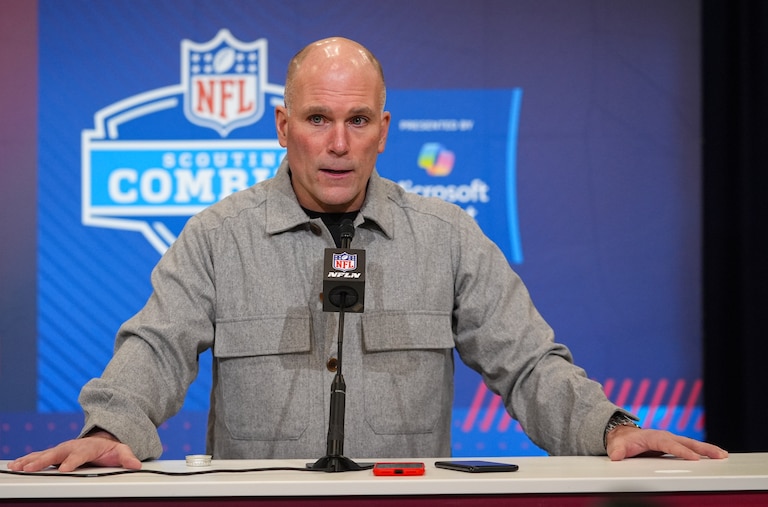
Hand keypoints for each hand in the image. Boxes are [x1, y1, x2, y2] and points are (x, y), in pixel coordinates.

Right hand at [6, 431, 141, 472]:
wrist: (102, 438)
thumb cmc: (109, 448)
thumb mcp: (121, 451)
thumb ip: (127, 457)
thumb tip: (136, 464)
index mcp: (88, 447)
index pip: (80, 454)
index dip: (72, 461)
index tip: (65, 469)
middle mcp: (72, 447)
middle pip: (57, 453)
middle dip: (43, 460)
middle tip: (32, 468)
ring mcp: (62, 449)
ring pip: (44, 454)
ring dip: (30, 460)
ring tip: (18, 467)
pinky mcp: (54, 454)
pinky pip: (39, 456)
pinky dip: (26, 460)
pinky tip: (15, 465)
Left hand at [606, 425, 727, 460]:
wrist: (623, 435)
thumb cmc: (622, 441)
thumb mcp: (617, 445)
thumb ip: (617, 450)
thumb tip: (616, 456)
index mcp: (653, 437)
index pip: (669, 445)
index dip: (682, 451)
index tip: (694, 458)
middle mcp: (664, 436)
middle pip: (686, 442)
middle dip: (703, 449)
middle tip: (719, 455)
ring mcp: (671, 440)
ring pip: (692, 444)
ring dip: (708, 449)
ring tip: (723, 455)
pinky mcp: (674, 445)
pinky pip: (691, 448)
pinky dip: (704, 451)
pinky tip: (715, 456)